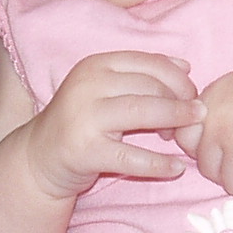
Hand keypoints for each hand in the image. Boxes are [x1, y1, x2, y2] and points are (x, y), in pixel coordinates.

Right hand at [19, 51, 200, 200]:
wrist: (39, 157)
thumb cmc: (82, 121)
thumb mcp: (106, 89)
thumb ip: (143, 74)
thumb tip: (186, 66)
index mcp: (96, 64)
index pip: (149, 63)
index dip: (179, 79)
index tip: (192, 96)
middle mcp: (88, 85)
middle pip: (150, 86)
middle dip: (179, 102)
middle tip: (192, 119)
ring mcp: (84, 117)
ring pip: (144, 112)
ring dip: (175, 122)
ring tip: (188, 136)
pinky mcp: (86, 151)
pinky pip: (132, 157)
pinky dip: (160, 163)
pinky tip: (177, 168)